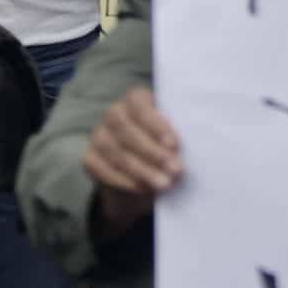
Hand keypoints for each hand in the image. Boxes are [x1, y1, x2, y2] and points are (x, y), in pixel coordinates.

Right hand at [83, 87, 181, 235]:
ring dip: (143, 170)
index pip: (141, 105)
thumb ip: (177, 134)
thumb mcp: (174, 134)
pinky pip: (104, 170)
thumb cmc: (167, 145)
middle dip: (153, 153)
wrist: (142, 172)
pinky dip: (127, 182)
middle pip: (128, 131)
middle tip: (176, 169)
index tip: (175, 144)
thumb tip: (198, 140)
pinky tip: (145, 189)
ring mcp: (98, 135)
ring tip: (165, 184)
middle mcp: (113, 113)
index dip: (157, 125)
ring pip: (118, 153)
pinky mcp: (89, 158)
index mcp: (136, 98)